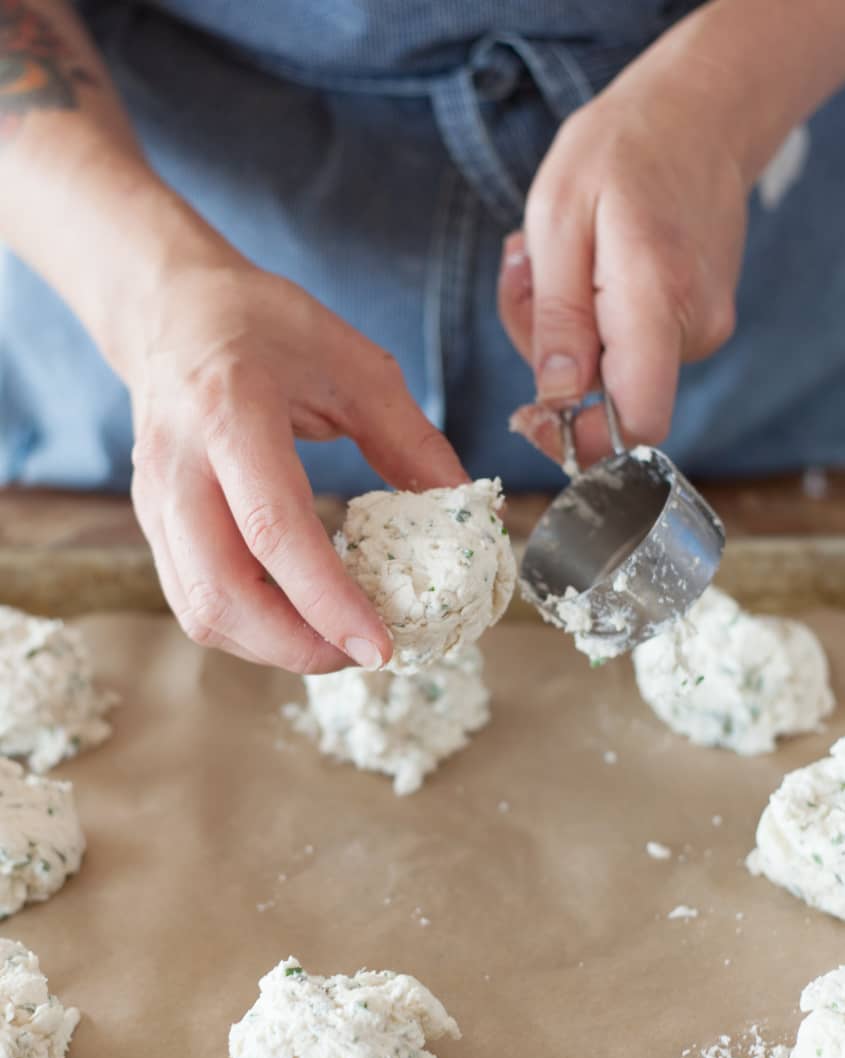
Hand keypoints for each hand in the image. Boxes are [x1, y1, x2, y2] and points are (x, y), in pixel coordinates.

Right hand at [129, 260, 467, 672]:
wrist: (172, 309)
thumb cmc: (267, 328)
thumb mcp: (355, 364)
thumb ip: (411, 440)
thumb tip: (465, 511)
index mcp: (232, 411)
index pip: (275, 527)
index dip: (328, 600)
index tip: (381, 646)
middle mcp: (180, 464)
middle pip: (221, 591)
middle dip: (296, 646)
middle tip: (362, 655)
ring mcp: (155, 498)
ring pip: (199, 609)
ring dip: (270, 647)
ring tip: (334, 643)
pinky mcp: (151, 522)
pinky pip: (191, 600)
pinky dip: (246, 630)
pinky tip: (294, 621)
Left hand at [499, 55, 748, 465]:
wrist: (697, 111)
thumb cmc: (621, 151)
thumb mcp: (559, 219)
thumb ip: (557, 318)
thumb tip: (558, 399)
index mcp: (656, 303)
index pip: (635, 425)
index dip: (579, 439)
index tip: (531, 414)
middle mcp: (693, 328)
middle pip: (606, 398)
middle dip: (546, 356)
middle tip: (522, 276)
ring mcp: (700, 328)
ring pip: (609, 372)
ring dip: (560, 329)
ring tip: (548, 256)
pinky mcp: (694, 323)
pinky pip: (625, 347)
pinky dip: (586, 316)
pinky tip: (580, 262)